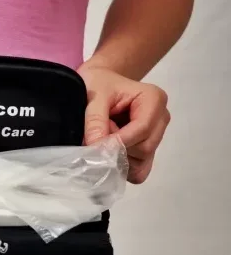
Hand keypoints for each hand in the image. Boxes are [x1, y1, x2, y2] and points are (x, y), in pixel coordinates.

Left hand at [78, 65, 170, 183]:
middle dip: (118, 149)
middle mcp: (160, 119)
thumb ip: (95, 121)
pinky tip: (110, 153)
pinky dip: (123, 167)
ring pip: (142, 162)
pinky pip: (139, 170)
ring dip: (118, 158)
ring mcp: (156, 136)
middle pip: (144, 148)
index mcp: (154, 100)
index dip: (119, 142)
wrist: (100, 85)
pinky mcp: (148, 150)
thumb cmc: (99, 85)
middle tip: (97, 137)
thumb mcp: (94, 96)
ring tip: (105, 140)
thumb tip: (97, 147)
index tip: (96, 146)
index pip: (143, 129)